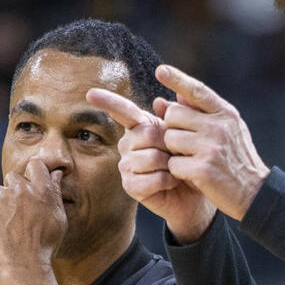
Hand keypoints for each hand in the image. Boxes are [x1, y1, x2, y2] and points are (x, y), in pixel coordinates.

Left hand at [0, 160, 65, 274]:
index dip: (33, 174)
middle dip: (15, 190)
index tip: (32, 186)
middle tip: (19, 212)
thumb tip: (55, 173)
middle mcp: (19, 189)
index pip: (36, 165)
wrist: (22, 266)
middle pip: (13, 177)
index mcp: (41, 189)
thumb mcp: (58, 219)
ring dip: (1, 203)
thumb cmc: (44, 245)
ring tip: (8, 225)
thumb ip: (55, 192)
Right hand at [85, 87, 215, 242]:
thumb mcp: (186, 134)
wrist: (194, 191)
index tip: (90, 93)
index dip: (108, 101)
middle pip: (147, 134)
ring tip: (173, 169)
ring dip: (170, 165)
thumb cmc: (188, 160)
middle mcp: (127, 144)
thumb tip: (159, 101)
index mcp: (138, 127)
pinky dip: (168, 181)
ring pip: (152, 158)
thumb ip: (176, 115)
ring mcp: (126, 165)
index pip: (122, 111)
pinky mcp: (130, 186)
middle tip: (175, 155)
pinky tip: (170, 182)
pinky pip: (153, 179)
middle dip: (169, 145)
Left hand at [154, 64, 269, 221]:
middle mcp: (219, 127)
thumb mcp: (226, 130)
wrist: (254, 192)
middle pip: (174, 115)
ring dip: (174, 151)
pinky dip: (178, 171)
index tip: (160, 70)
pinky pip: (173, 163)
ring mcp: (211, 147)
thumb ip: (199, 113)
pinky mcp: (202, 169)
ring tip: (192, 159)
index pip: (197, 91)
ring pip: (170, 139)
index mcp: (225, 114)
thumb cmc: (235, 159)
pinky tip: (193, 175)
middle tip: (187, 144)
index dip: (177, 79)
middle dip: (173, 128)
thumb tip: (166, 100)